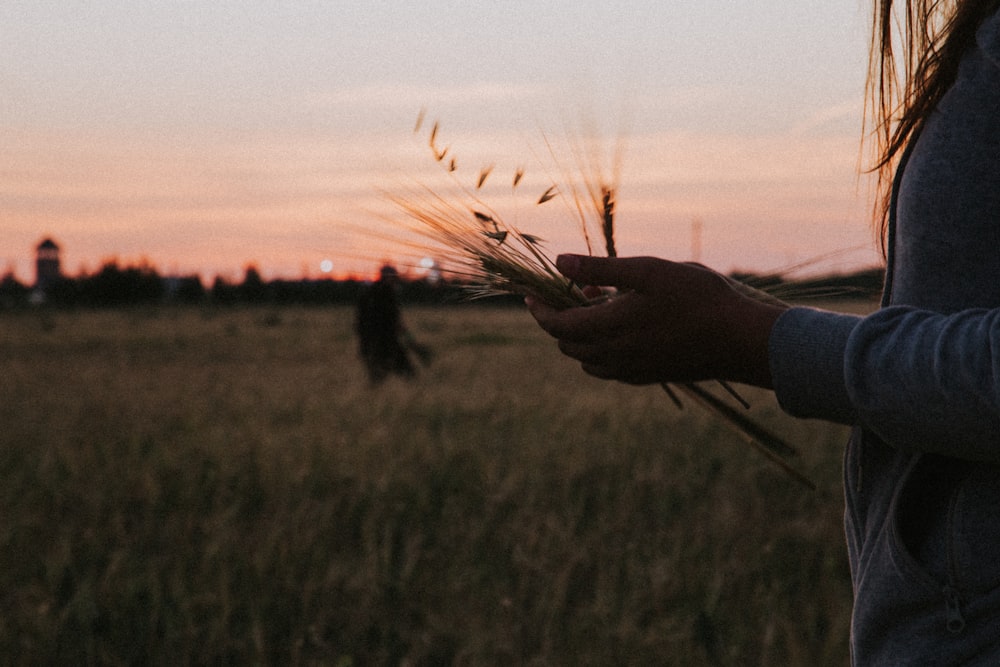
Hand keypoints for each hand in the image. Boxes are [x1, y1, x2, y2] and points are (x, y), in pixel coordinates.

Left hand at [525, 254, 787, 386]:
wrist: (739, 340)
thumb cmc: (697, 298)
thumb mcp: (646, 271)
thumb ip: (600, 269)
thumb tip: (560, 263)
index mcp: (609, 329)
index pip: (556, 326)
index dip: (539, 310)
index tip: (529, 294)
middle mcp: (614, 356)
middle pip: (567, 344)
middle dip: (558, 319)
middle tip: (569, 291)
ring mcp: (631, 371)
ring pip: (587, 359)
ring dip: (579, 335)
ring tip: (597, 303)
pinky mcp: (648, 377)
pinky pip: (608, 368)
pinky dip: (599, 349)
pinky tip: (618, 327)